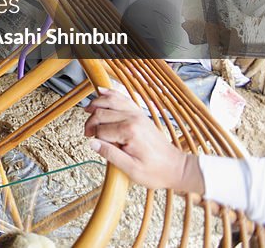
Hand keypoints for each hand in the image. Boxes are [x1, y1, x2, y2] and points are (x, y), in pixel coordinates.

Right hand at [84, 88, 203, 193]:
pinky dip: (111, 94)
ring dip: (96, 103)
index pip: (101, 129)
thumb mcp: (131, 169)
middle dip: (91, 121)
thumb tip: (92, 143)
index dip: (93, 136)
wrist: (176, 168)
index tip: (91, 142)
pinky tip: (101, 91)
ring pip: (111, 101)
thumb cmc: (156, 172)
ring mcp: (137, 115)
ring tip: (87, 110)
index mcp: (130, 132)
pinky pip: (123, 99)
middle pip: (102, 112)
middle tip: (88, 133)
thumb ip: (110, 154)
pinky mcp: (140, 115)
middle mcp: (133, 119)